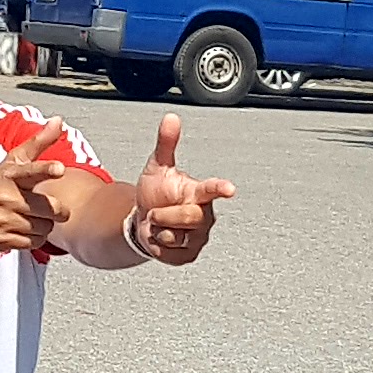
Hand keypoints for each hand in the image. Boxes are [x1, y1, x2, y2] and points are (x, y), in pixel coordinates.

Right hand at [0, 123, 75, 255]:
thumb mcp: (14, 161)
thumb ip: (39, 142)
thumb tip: (59, 121)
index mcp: (11, 175)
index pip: (31, 170)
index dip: (47, 169)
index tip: (60, 169)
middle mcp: (6, 197)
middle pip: (50, 208)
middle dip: (55, 210)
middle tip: (48, 207)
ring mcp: (3, 220)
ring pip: (45, 228)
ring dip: (44, 225)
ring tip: (31, 217)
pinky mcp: (2, 239)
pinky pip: (34, 242)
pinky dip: (34, 238)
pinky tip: (23, 229)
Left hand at [124, 112, 234, 263]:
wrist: (143, 220)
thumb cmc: (157, 192)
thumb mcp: (157, 167)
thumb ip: (166, 143)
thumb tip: (171, 118)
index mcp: (199, 192)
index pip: (212, 189)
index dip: (220, 188)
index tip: (229, 188)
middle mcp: (205, 215)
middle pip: (189, 217)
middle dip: (164, 215)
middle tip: (154, 212)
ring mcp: (199, 237)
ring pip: (177, 237)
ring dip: (158, 231)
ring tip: (159, 225)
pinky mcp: (189, 255)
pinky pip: (170, 254)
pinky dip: (157, 247)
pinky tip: (158, 238)